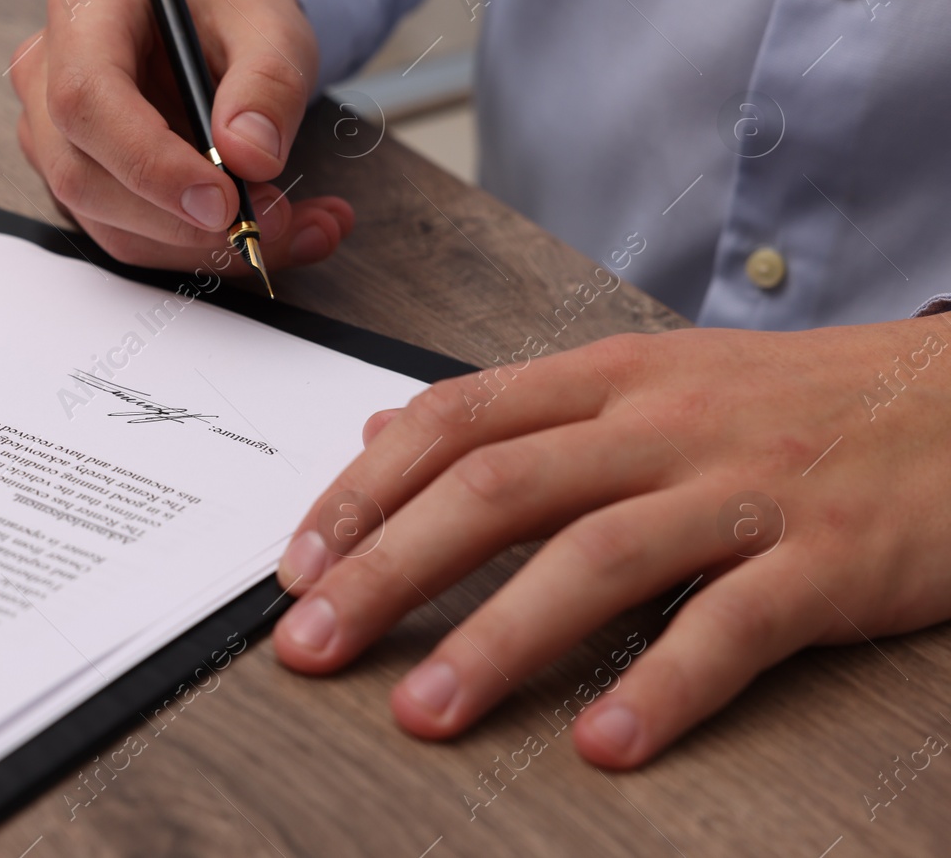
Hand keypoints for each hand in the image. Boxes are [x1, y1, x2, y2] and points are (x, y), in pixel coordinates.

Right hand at [9, 0, 352, 272]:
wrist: (218, 37)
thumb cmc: (230, 20)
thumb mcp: (271, 27)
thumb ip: (269, 83)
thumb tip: (250, 155)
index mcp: (82, 11)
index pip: (86, 100)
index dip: (150, 162)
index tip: (224, 199)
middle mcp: (47, 77)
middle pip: (84, 176)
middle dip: (182, 220)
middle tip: (275, 220)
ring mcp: (54, 140)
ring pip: (110, 224)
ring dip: (205, 246)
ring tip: (296, 228)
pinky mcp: (81, 187)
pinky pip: (132, 241)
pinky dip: (203, 251)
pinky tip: (271, 237)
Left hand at [271, 318, 950, 766]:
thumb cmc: (789, 402)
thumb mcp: (645, 379)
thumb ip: (515, 412)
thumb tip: (384, 432)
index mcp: (609, 380)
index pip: (455, 421)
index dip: (363, 491)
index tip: (297, 563)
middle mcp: (661, 425)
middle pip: (496, 488)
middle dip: (387, 568)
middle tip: (310, 644)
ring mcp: (742, 490)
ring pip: (595, 555)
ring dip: (496, 638)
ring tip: (423, 713)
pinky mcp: (826, 561)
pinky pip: (732, 627)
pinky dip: (664, 686)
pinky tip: (605, 743)